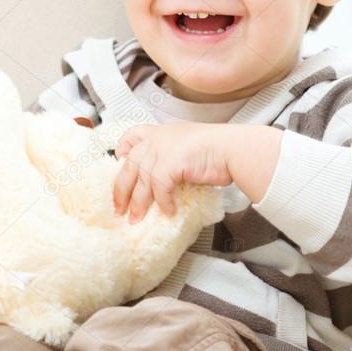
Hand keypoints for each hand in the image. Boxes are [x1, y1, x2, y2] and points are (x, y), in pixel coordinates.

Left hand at [112, 122, 232, 222]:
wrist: (232, 149)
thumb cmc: (218, 150)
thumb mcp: (188, 148)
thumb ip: (172, 158)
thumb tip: (163, 182)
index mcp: (161, 133)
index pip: (132, 135)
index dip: (122, 150)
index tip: (118, 161)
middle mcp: (158, 139)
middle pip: (129, 165)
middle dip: (121, 190)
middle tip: (119, 208)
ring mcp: (162, 149)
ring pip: (141, 181)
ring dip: (138, 203)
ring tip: (136, 218)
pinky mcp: (170, 162)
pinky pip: (160, 188)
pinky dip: (163, 202)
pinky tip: (169, 211)